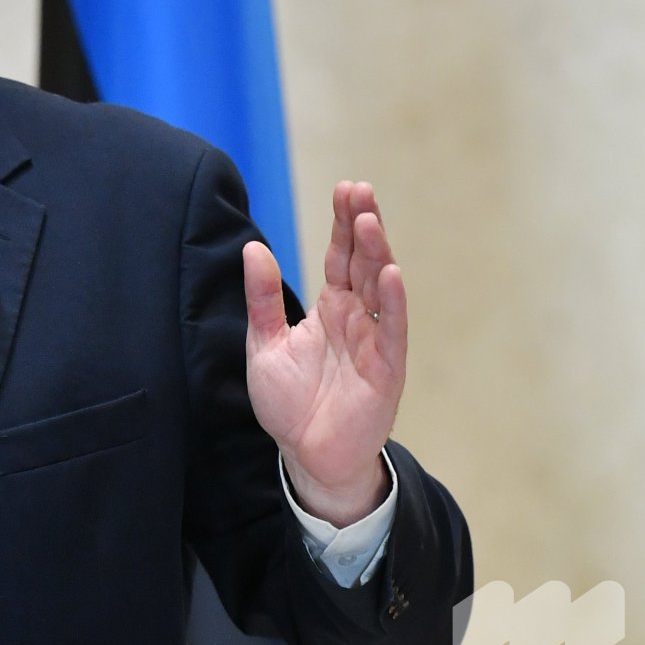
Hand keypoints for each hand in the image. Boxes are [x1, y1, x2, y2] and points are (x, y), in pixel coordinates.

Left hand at [243, 180, 405, 526]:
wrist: (305, 455)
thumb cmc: (289, 402)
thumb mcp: (264, 343)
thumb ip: (261, 298)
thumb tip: (254, 248)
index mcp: (329, 310)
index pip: (341, 257)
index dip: (344, 224)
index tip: (346, 189)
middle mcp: (355, 319)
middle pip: (363, 263)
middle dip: (362, 226)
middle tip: (359, 190)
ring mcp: (373, 340)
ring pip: (378, 288)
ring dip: (377, 253)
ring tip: (370, 219)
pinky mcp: (385, 367)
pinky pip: (390, 329)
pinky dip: (390, 301)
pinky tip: (388, 272)